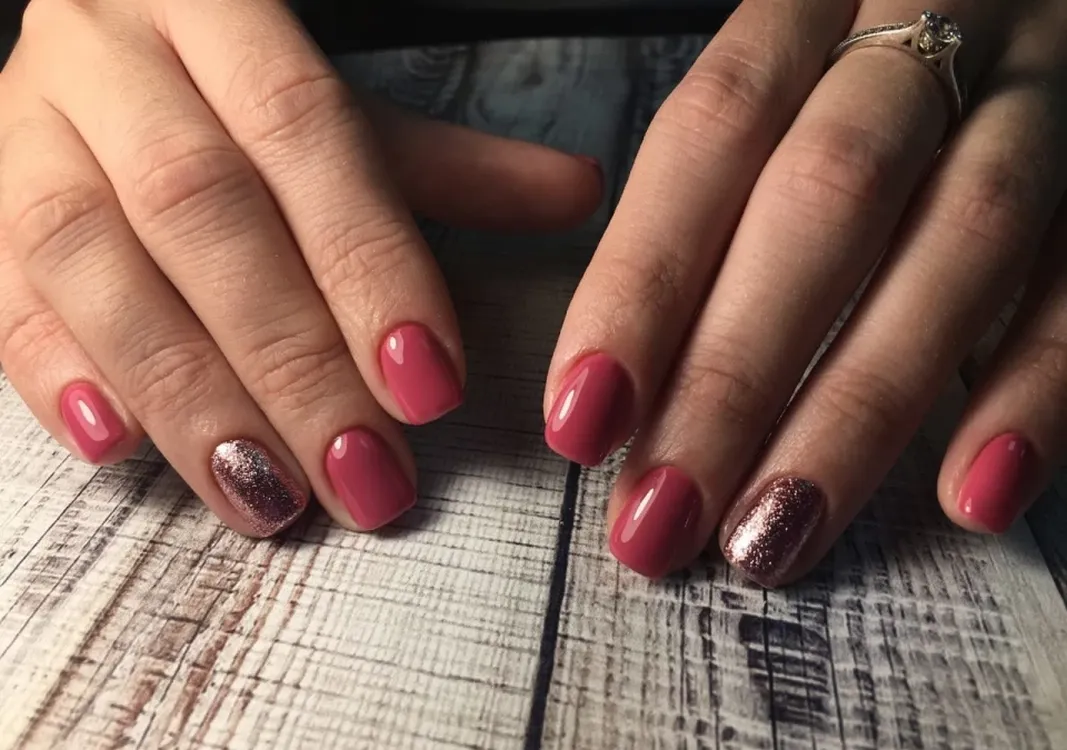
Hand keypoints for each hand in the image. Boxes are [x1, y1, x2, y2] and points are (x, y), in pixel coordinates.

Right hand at [0, 0, 600, 536]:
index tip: (428, 385)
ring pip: (94, 262)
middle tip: (363, 473)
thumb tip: (579, 192)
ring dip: (186, 393)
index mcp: (217, 11)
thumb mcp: (344, 112)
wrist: (101, 44)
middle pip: (204, 212)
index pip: (304, 133)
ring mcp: (27, 134)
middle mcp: (114, 61)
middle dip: (291, 358)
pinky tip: (116, 445)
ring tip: (264, 494)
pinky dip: (55, 374)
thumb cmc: (235, 88)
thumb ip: (449, 164)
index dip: (369, 265)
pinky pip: (2, 294)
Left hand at [544, 0, 1066, 583]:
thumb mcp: (778, 90)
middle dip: (735, 372)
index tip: (583, 419)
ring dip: (858, 409)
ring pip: (965, 242)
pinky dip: (1034, 391)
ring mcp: (1039, 103)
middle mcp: (929, 37)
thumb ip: (708, 203)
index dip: (643, 280)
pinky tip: (970, 495)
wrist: (1003, 6)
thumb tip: (614, 389)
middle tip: (661, 514)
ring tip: (773, 534)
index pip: (712, 132)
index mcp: (810, 9)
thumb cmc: (849, 80)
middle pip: (828, 196)